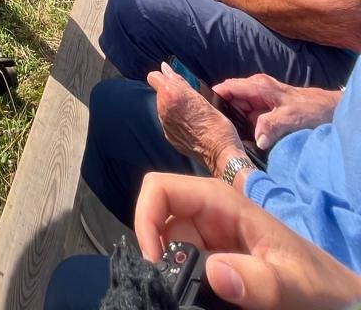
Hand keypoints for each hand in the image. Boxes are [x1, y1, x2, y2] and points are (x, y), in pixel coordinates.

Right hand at [135, 172, 360, 308]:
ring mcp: (212, 242)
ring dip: (175, 277)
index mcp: (223, 204)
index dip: (146, 218)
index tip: (154, 263)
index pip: (162, 189)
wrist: (341, 302)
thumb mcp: (297, 286)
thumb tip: (213, 272)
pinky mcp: (216, 265)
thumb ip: (260, 281)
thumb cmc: (322, 287)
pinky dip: (186, 288)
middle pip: (162, 225)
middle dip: (163, 258)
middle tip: (179, 295)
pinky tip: (202, 303)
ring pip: (171, 251)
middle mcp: (210, 217)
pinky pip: (188, 271)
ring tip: (199, 302)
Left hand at [148, 62, 242, 173]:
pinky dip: (176, 120)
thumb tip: (165, 69)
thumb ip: (179, 82)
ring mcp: (165, 124)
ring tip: (193, 114)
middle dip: (171, 93)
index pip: (154, 77)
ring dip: (173, 107)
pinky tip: (191, 125)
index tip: (173, 79)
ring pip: (164, 108)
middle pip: (160, 93)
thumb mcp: (201, 96)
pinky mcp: (169, 136)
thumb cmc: (216, 123)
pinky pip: (169, 122)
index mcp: (171, 94)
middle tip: (189, 99)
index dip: (164, 77)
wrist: (220, 153)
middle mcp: (163, 109)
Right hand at [212, 74, 340, 150]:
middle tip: (215, 131)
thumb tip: (257, 141)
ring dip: (234, 121)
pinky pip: (249, 117)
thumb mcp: (291, 118)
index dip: (214, 97)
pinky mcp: (266, 111)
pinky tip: (242, 139)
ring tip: (225, 137)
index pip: (228, 87)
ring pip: (239, 109)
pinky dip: (244, 126)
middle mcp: (256, 90)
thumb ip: (272, 125)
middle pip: (231, 100)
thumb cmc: (311, 109)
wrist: (329, 110)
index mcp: (259, 86)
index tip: (203, 112)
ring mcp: (261, 100)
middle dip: (223, 113)